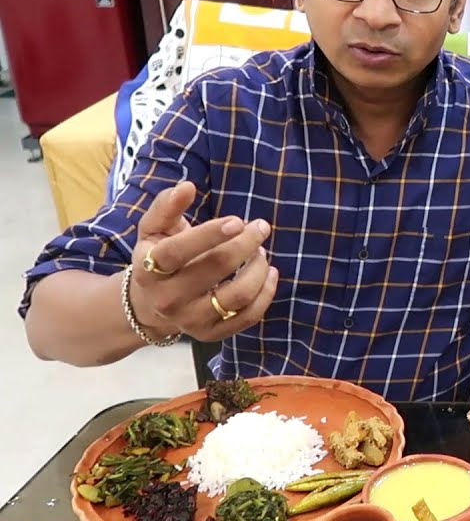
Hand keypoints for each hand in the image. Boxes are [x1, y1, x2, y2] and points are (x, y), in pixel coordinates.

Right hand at [129, 181, 278, 342]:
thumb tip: (186, 186)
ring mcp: (190, 320)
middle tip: (260, 227)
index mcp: (149, 268)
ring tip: (261, 251)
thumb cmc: (159, 256)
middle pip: (215, 269)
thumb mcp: (153, 230)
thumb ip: (167, 206)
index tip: (237, 221)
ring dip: (258, 268)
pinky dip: (266, 293)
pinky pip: (248, 316)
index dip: (209, 235)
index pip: (178, 251)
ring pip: (237, 295)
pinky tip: (269, 273)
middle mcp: (168, 299)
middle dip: (245, 244)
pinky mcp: (211, 334)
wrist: (150, 304)